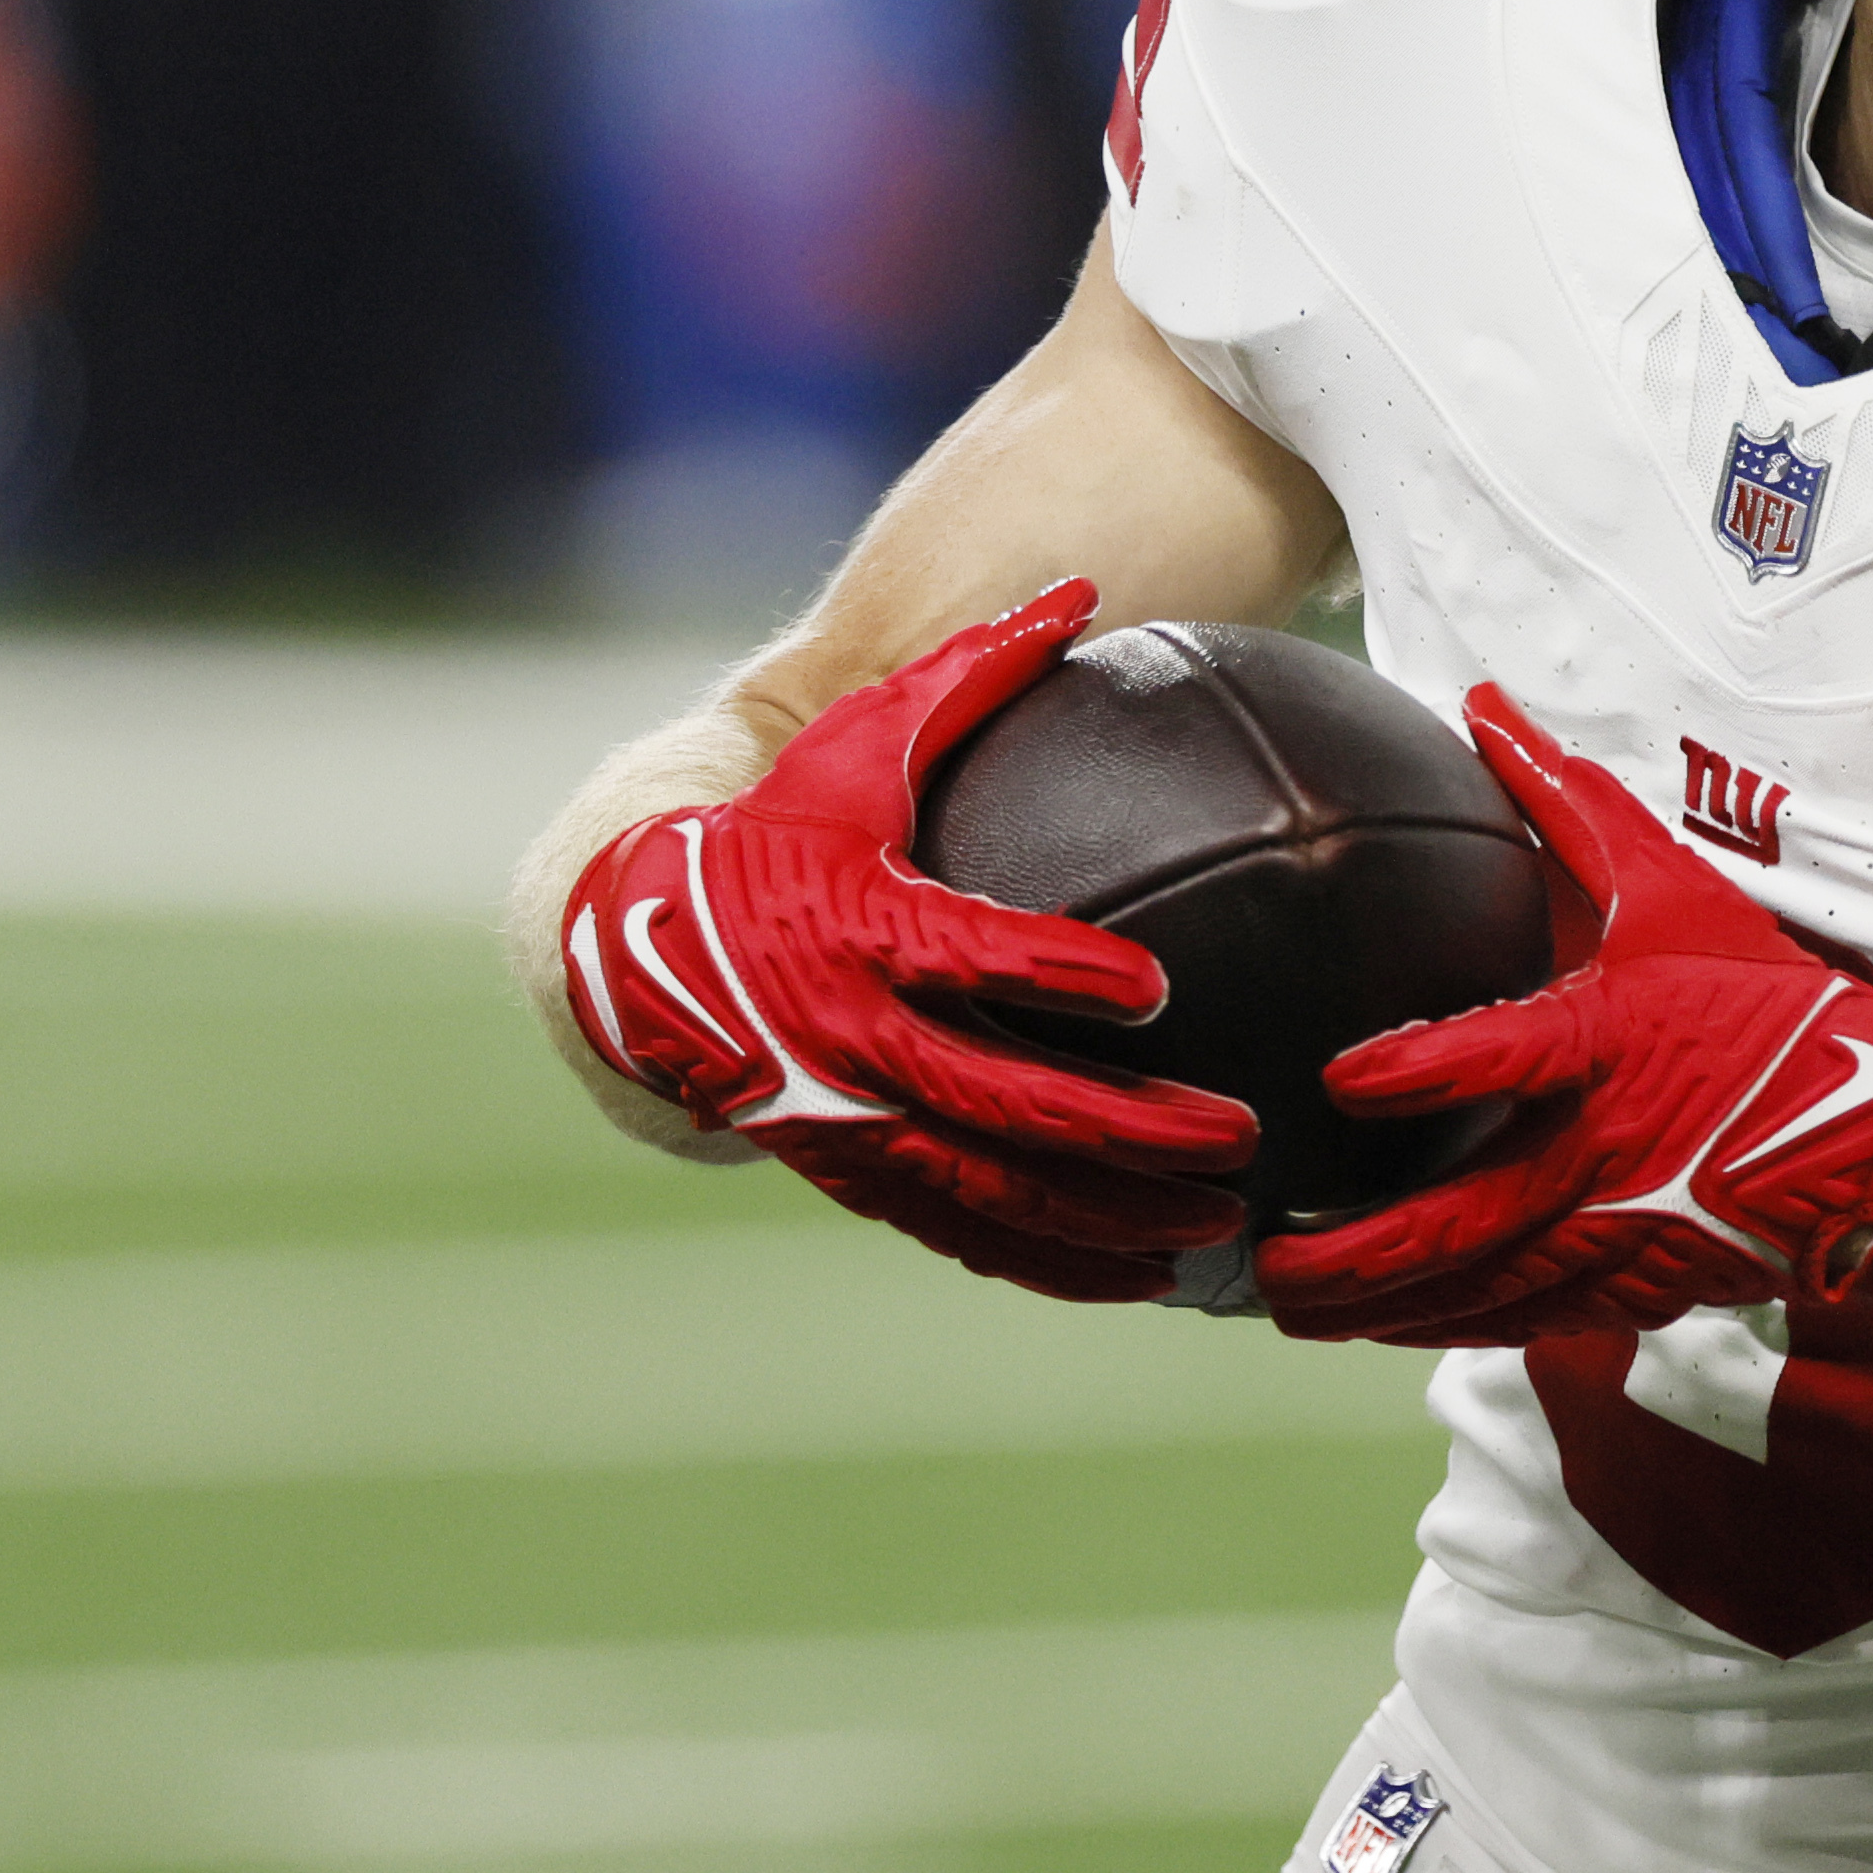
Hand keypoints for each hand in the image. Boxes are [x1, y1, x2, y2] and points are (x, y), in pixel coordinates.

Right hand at [552, 580, 1255, 1298]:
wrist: (637, 952)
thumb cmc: (776, 828)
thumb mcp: (859, 744)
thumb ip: (972, 673)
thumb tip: (1078, 590)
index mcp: (866, 928)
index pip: (972, 958)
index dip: (1060, 976)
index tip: (1155, 988)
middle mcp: (857, 1038)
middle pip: (1006, 1102)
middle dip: (1127, 1130)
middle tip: (1235, 1136)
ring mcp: (855, 1120)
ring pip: (996, 1191)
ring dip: (1108, 1220)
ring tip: (1217, 1234)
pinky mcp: (858, 1175)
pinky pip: (965, 1231)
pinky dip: (1053, 1262)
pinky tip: (1144, 1282)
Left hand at [1251, 689, 1872, 1345]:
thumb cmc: (1763, 1004)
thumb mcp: (1671, 891)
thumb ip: (1568, 805)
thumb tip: (1484, 706)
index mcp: (1614, 1039)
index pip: (1514, 1052)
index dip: (1430, 1067)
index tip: (1343, 1076)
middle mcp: (1607, 1144)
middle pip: (1469, 1215)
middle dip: (1362, 1249)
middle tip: (1272, 1254)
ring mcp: (1619, 1229)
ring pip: (1481, 1287)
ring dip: (1382, 1305)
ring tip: (1294, 1309)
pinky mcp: (1633, 1283)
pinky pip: (1523, 1318)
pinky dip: (1445, 1327)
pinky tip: (1381, 1327)